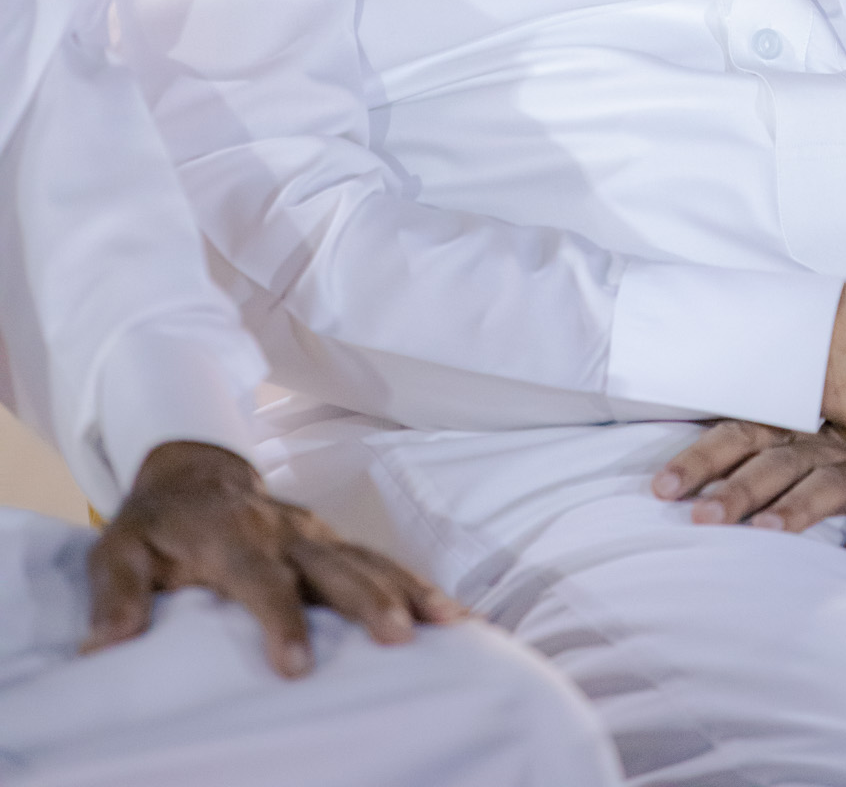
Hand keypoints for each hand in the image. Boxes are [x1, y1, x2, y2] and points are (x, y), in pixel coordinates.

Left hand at [84, 441, 463, 675]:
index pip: (260, 578)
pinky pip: (380, 559)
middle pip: (332, 565)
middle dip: (366, 599)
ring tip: (447, 622)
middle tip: (397, 636)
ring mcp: (315, 532)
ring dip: (406, 589)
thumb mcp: (118, 550)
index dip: (280, 619)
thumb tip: (104, 644)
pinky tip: (452, 612)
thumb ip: (117, 594)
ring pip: (367, 558)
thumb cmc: (155, 523)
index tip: (296, 667)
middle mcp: (283, 531)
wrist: (192, 467)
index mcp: (231, 536)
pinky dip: (417, 583)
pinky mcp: (333, 539)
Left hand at [653, 418, 845, 559]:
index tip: (661, 490)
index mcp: (789, 433)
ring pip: (830, 484)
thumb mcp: (787, 457)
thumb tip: (660, 492)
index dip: (700, 460)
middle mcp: (824, 445)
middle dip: (739, 489)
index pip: (738, 436)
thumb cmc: (829, 467)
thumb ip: (739, 467)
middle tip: (704, 518)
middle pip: (777, 462)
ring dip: (798, 507)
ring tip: (768, 534)